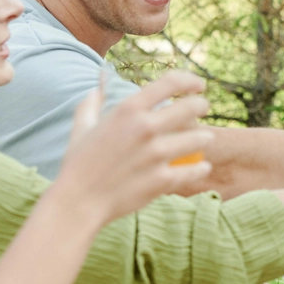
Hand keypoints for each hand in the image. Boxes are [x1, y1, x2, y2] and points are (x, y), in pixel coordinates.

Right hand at [52, 70, 214, 225]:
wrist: (78, 202)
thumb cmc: (78, 163)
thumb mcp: (82, 126)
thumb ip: (93, 101)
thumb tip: (100, 81)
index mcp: (127, 110)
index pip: (170, 83)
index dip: (189, 80)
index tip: (198, 85)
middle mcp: (145, 128)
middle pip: (191, 107)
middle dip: (201, 105)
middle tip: (202, 108)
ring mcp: (156, 155)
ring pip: (198, 138)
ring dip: (204, 137)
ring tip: (205, 138)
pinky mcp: (163, 180)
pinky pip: (194, 170)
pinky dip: (201, 168)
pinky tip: (203, 166)